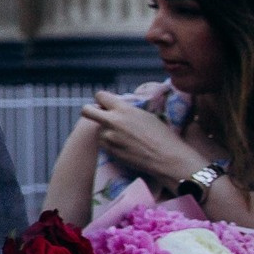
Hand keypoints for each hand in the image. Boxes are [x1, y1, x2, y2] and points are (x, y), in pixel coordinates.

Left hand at [79, 92, 203, 191]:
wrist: (167, 158)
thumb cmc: (162, 135)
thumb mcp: (145, 115)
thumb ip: (127, 110)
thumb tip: (116, 108)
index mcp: (124, 109)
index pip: (100, 96)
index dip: (103, 100)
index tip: (107, 104)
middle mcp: (113, 121)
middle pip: (86, 110)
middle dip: (91, 111)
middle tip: (100, 115)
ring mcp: (109, 137)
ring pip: (97, 129)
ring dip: (105, 130)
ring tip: (123, 136)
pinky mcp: (108, 150)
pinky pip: (102, 143)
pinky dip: (109, 143)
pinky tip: (124, 145)